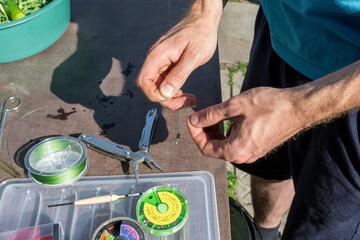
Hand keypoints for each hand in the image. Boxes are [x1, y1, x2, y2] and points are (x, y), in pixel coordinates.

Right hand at [136, 6, 219, 109]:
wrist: (203, 19)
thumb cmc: (201, 34)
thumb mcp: (194, 56)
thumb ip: (179, 75)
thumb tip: (165, 93)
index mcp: (158, 56)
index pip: (144, 82)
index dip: (155, 95)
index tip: (174, 98)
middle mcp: (155, 59)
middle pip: (150, 87)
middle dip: (166, 99)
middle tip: (186, 102)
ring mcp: (160, 61)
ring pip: (158, 86)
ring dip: (171, 97)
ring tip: (189, 99)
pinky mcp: (167, 63)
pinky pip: (164, 81)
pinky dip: (173, 90)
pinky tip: (185, 93)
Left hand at [187, 87, 302, 162]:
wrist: (299, 107)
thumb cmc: (271, 106)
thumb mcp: (235, 106)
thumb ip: (212, 115)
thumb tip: (195, 120)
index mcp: (235, 150)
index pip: (205, 148)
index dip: (195, 134)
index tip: (192, 119)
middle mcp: (243, 156)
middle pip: (214, 148)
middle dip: (205, 132)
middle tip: (202, 115)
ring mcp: (252, 152)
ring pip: (225, 145)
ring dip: (217, 131)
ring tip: (216, 114)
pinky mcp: (258, 146)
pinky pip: (237, 142)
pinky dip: (229, 132)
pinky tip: (232, 118)